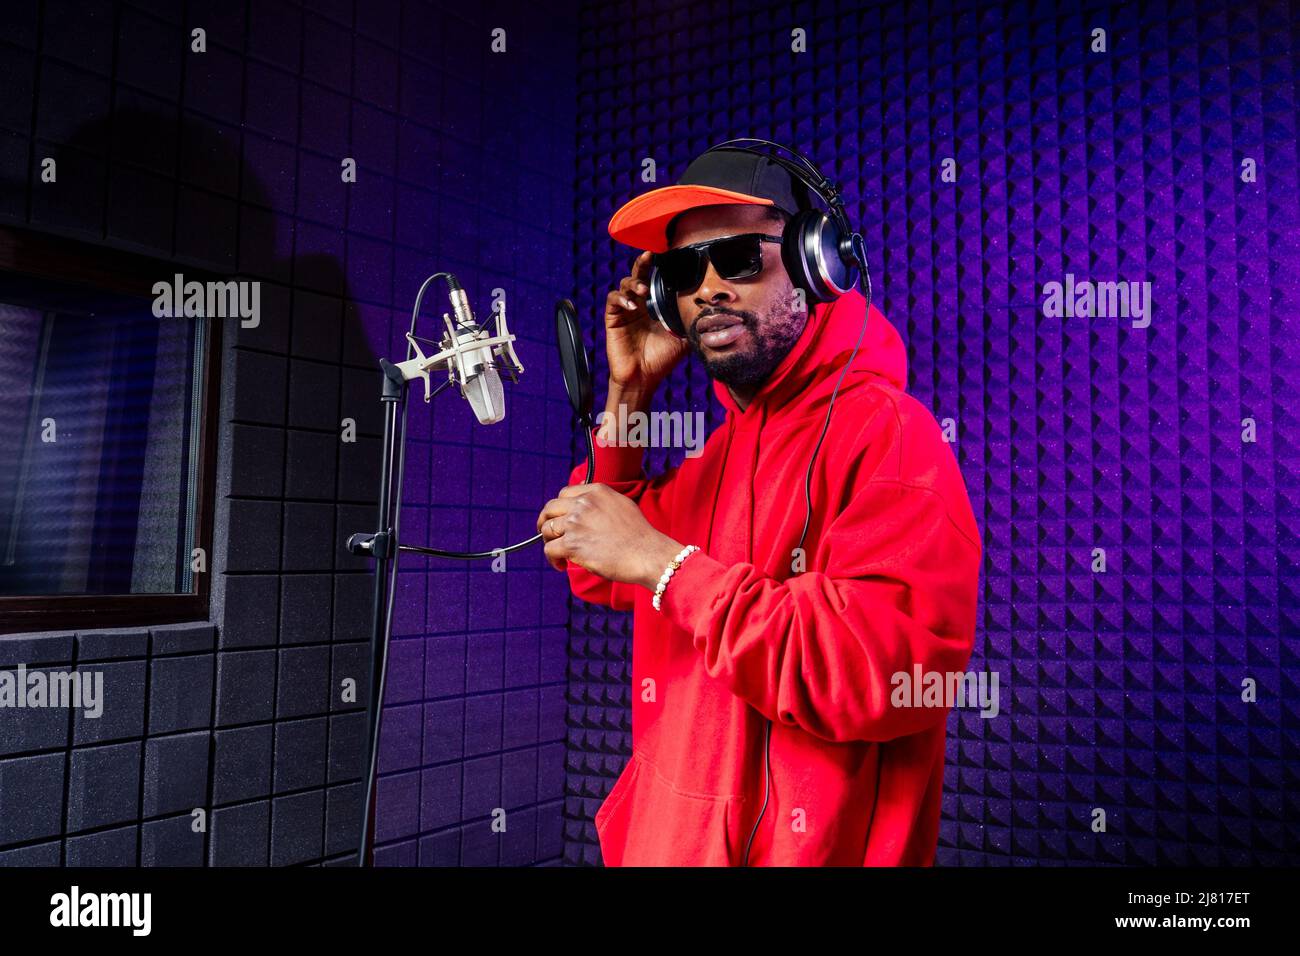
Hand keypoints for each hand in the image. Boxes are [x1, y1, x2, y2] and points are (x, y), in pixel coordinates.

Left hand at [537, 483, 683, 587]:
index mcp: (596, 492)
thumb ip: (601, 501)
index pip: (565, 493)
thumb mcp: (622, 505)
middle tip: (548, 535)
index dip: (559, 508)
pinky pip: (550, 550)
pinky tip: (561, 565)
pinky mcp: (572, 544)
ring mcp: (576, 523)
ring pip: (546, 529)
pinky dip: (552, 559)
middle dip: (545, 522)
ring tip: (559, 554)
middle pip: (550, 509)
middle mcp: (583, 503)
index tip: (560, 518)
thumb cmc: (639, 535)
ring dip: (549, 542)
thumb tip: (585, 506)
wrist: (647, 554)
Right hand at [604, 250, 689, 388]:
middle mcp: (639, 304)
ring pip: (624, 284)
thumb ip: (692, 323)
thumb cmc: (662, 360)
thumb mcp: (683, 339)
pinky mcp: (613, 319)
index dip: (658, 268)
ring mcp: (625, 311)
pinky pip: (613, 300)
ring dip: (633, 283)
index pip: (655, 280)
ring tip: (643, 291)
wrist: (644, 379)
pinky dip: (621, 298)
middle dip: (642, 264)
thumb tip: (713, 313)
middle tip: (649, 256)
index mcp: (654, 306)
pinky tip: (631, 306)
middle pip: (637, 275)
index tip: (666, 256)